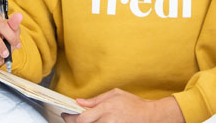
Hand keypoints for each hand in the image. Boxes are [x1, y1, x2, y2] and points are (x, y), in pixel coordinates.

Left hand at [61, 88, 184, 122]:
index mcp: (106, 108)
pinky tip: (93, 122)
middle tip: (70, 118)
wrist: (150, 116)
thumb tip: (80, 101)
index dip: (70, 118)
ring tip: (83, 120)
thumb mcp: (115, 94)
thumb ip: (96, 99)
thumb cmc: (134, 104)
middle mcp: (107, 121)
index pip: (82, 118)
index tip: (65, 115)